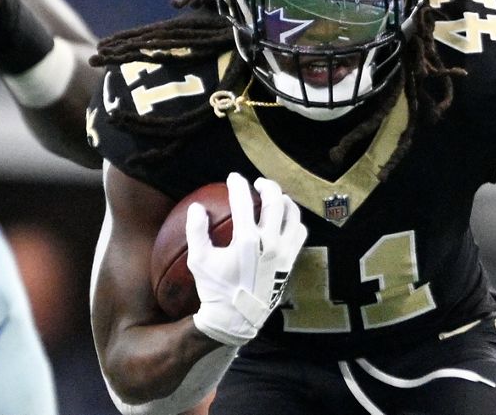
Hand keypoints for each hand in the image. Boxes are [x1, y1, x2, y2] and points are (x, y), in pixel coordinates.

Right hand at [186, 173, 307, 345]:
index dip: (238, 184)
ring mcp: (284, 253)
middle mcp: (270, 243)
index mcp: (247, 241)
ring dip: (284, 201)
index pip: (243, 201)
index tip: (233, 178)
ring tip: (275, 198)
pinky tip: (283, 221)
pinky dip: (293, 222)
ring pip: (293, 215)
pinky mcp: (290, 262)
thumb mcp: (198, 261)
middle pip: (276, 201)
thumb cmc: (215, 289)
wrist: (237, 319)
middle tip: (257, 184)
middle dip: (267, 186)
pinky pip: (299, 234)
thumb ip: (196, 231)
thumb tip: (197, 207)